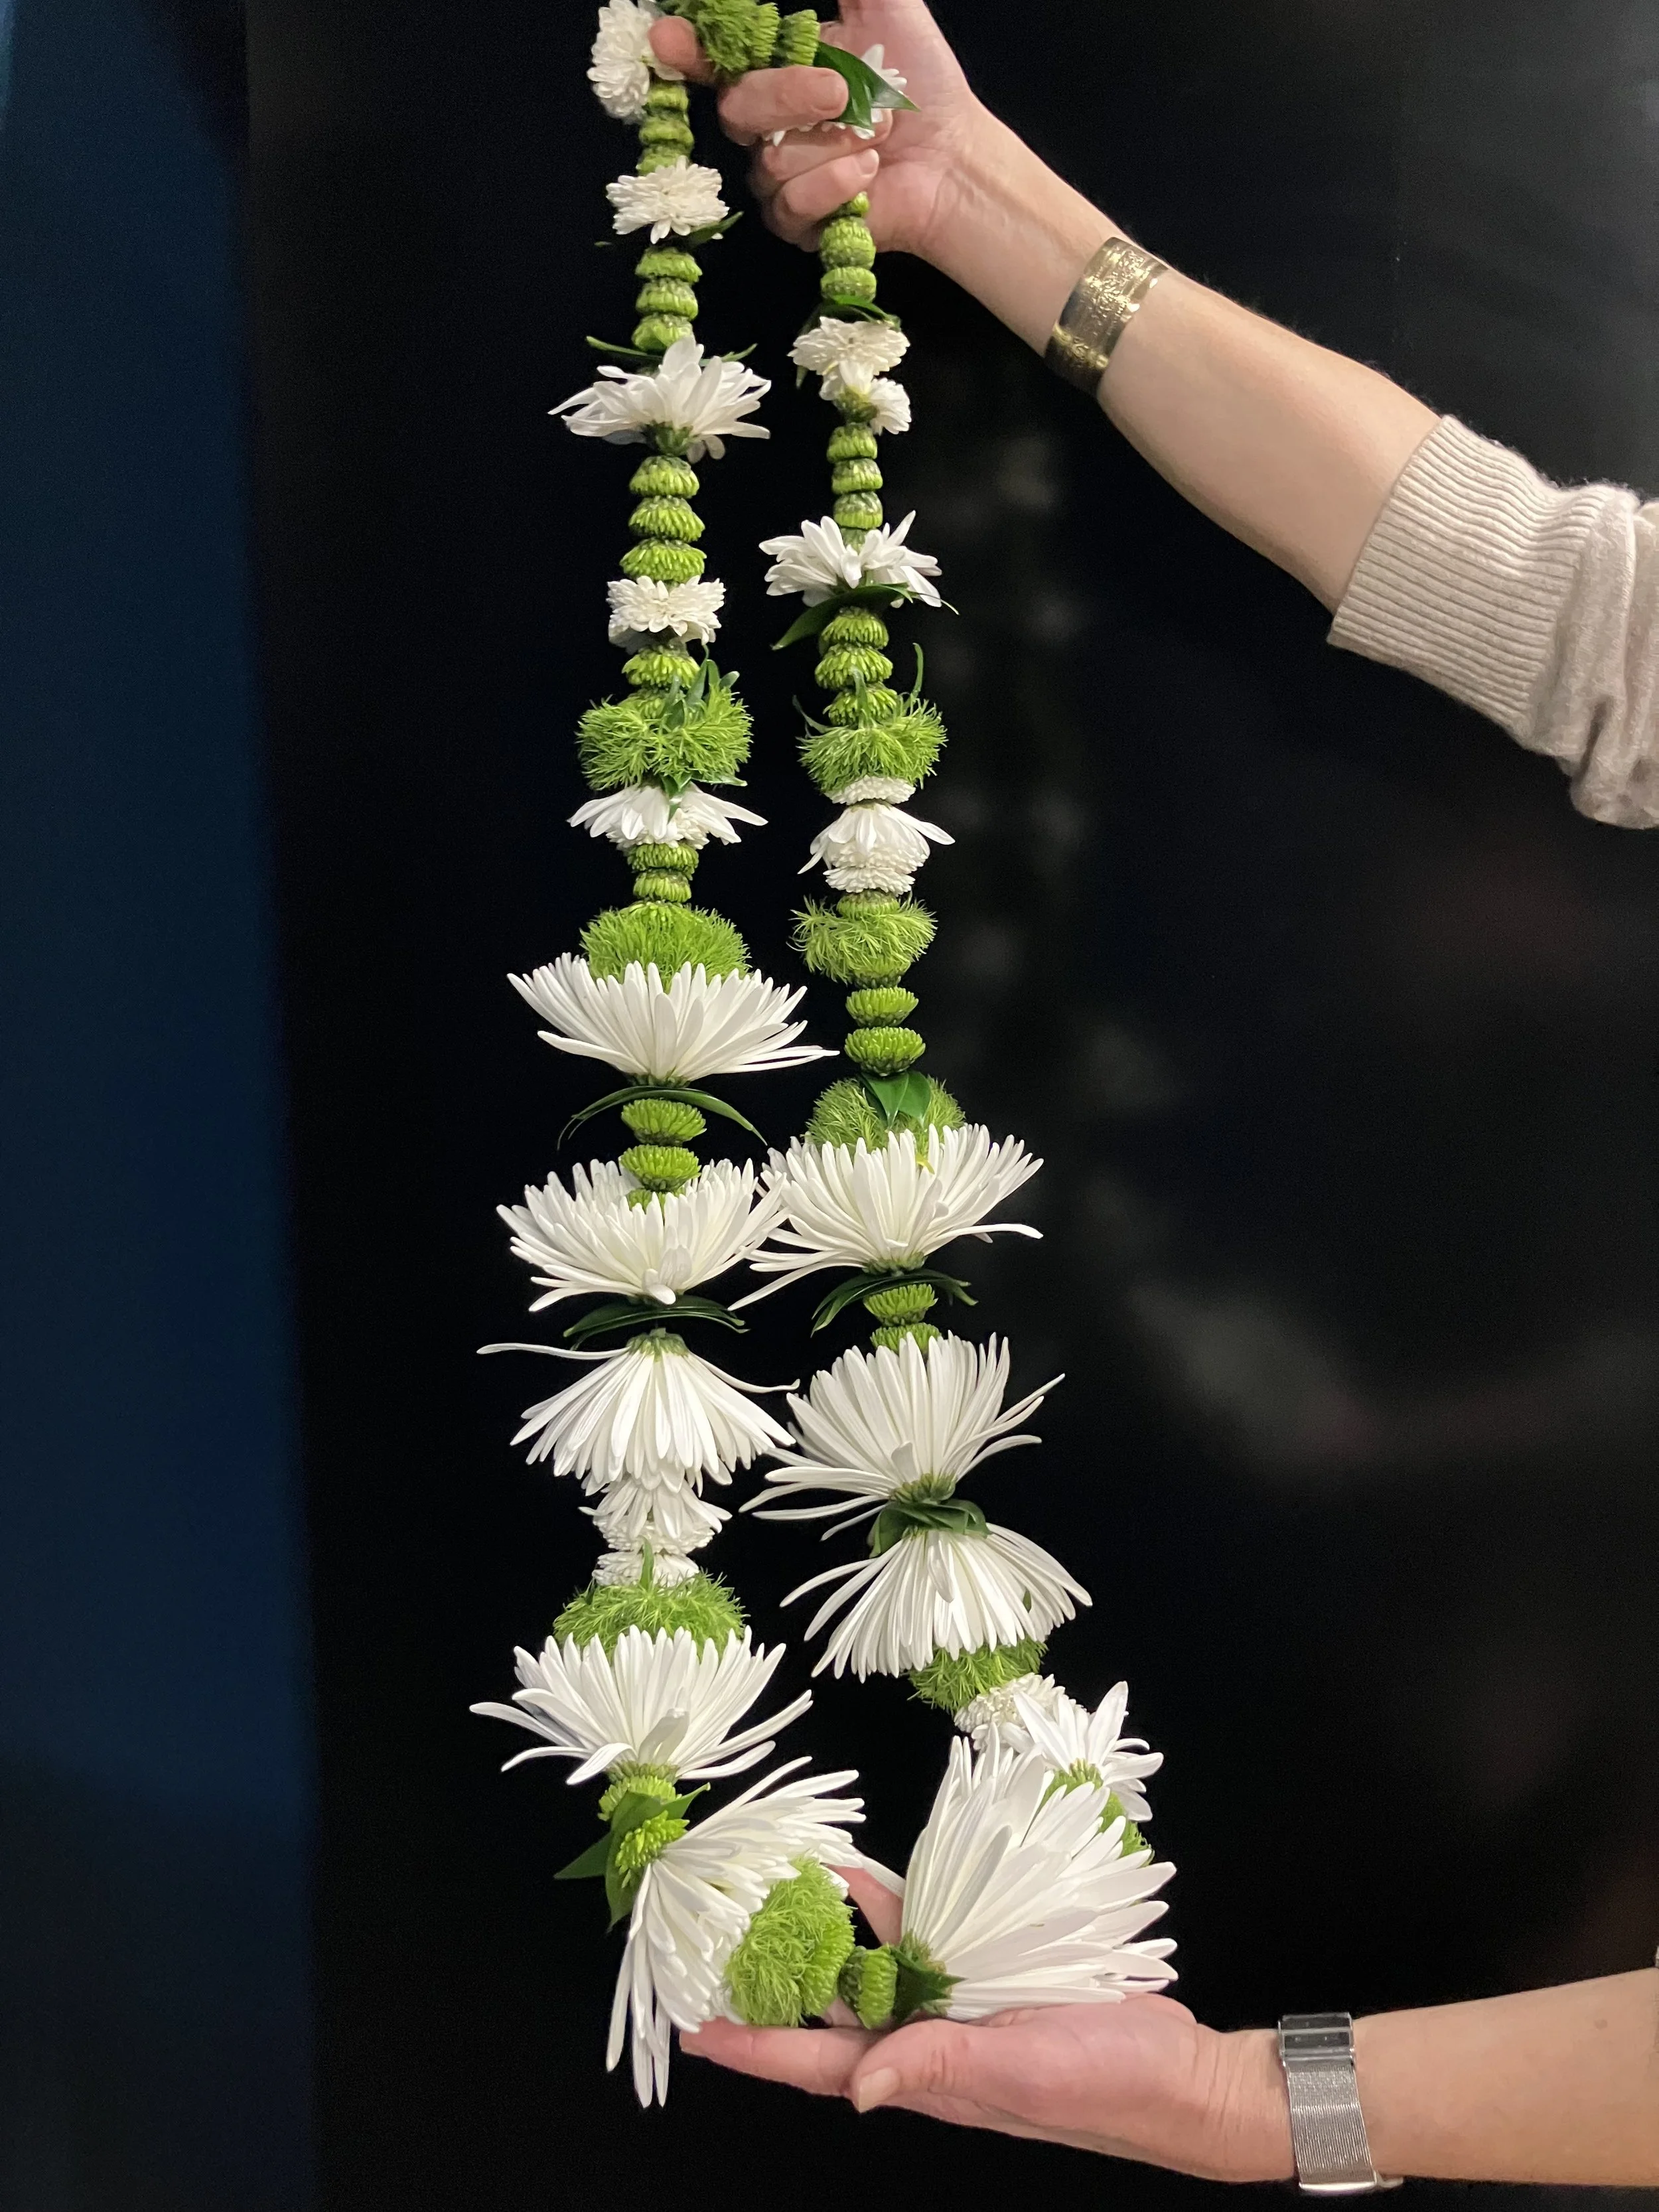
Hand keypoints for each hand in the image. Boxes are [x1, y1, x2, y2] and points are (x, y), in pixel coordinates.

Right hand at [648, 0, 989, 261]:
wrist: (953, 154)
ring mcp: (777, 178)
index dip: (685, 50)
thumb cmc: (919, 82)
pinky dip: (836, 183)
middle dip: (789, 96)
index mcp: (774, 69)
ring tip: (877, 136)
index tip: (670, 39)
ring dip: (835, 144)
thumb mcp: (885, 8)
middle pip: (735, 110)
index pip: (710, 60)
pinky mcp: (796, 224)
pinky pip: (790, 205)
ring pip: (769, 162)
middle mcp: (765, 126)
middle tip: (841, 93)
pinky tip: (868, 173)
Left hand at [683, 1868, 1294, 2182]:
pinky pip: (925, 1936)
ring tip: (781, 1888)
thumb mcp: (1018, 2073)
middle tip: (717, 1947)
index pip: (820, 2065)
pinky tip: (863, 1878)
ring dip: (831, 1934)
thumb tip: (858, 2088)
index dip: (756, 2049)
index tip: (694, 2032)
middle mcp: (930, 2044)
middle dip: (775, 1986)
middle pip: (832, 2017)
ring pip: (874, 1970)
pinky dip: (892, 1908)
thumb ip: (939, 2068)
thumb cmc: (1102, 2085)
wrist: (1180, 2071)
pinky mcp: (991, 1973)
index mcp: (926, 2076)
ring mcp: (959, 2008)